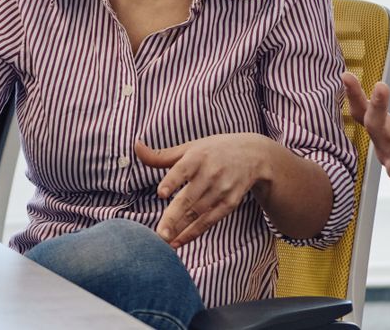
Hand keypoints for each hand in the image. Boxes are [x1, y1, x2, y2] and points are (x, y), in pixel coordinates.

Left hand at [133, 133, 276, 247]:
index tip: (161, 194)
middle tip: (159, 234)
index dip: (172, 181)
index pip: (182, 170)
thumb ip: (161, 155)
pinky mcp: (230, 203)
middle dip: (174, 217)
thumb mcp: (190, 148)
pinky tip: (178, 242)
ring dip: (180, 229)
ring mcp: (221, 190)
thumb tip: (135, 146)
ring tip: (163, 242)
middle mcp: (210, 174)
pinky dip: (194, 233)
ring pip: (197, 214)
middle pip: (189, 198)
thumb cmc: (214, 150)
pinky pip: (209, 221)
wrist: (254, 155)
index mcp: (197, 157)